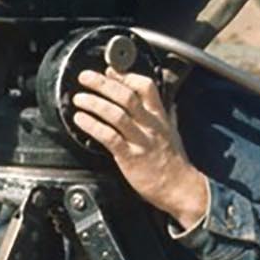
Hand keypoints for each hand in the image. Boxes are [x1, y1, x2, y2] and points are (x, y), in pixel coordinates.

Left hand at [71, 68, 208, 229]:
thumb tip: (151, 100)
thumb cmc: (173, 162)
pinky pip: (109, 137)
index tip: (109, 70)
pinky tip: (81, 120)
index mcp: (159, 116)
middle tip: (85, 77)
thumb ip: (159, 115)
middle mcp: (150, 125)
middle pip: (126, 96)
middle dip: (103, 83)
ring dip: (94, 103)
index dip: (125, 76)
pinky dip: (93, 126)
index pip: (145, 86)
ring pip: (116, 115)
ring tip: (79, 98)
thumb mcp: (170, 131)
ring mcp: (140, 140)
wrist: (181, 188)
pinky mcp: (130, 157)